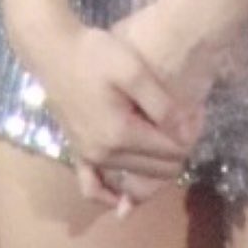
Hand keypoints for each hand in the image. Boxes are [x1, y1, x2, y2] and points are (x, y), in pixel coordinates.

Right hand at [35, 18, 204, 216]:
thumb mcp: (133, 70)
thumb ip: (162, 105)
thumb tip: (187, 136)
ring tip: (164, 134)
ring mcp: (89, 156)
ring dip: (157, 163)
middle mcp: (105, 155)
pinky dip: (109, 196)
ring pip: (137, 176)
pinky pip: (92, 187)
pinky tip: (122, 198)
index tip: (195, 111)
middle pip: (159, 168)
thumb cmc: (94, 53)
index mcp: (121, 134)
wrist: (53, 48)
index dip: (190, 132)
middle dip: (177, 148)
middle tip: (184, 119)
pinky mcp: (78, 152)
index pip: (172, 151)